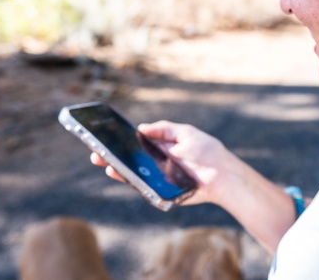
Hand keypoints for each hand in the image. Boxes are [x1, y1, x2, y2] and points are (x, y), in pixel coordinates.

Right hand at [90, 121, 233, 205]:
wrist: (223, 177)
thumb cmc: (208, 152)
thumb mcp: (186, 133)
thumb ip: (164, 129)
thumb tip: (141, 128)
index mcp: (164, 145)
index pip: (138, 141)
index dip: (122, 139)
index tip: (105, 136)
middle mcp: (158, 161)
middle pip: (131, 158)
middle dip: (114, 155)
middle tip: (95, 152)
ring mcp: (159, 176)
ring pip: (134, 172)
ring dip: (117, 168)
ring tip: (103, 163)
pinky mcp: (162, 190)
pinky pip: (142, 186)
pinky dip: (129, 180)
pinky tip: (118, 174)